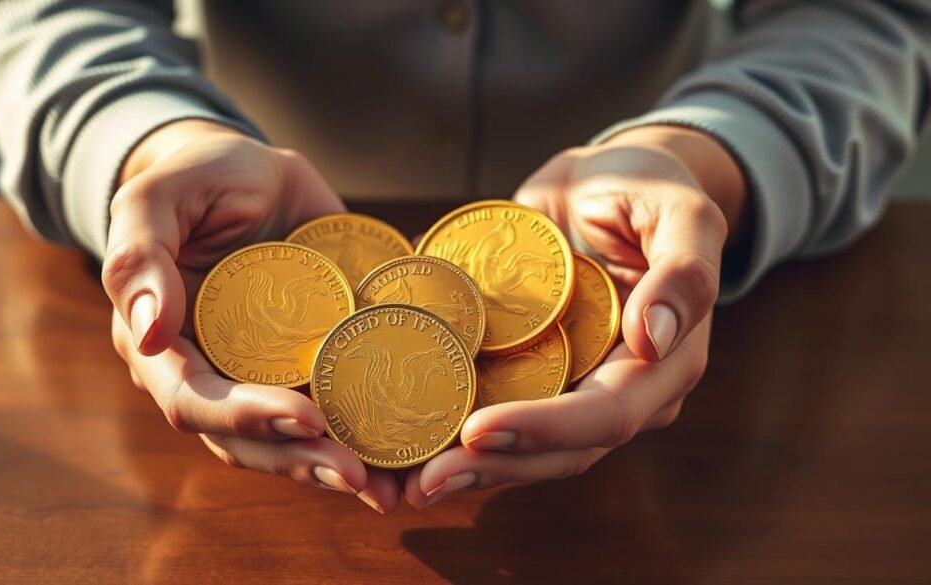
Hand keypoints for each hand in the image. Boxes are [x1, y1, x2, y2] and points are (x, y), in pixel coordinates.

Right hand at [103, 119, 398, 512]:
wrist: (248, 172)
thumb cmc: (195, 177)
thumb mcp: (156, 197)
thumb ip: (138, 255)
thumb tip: (145, 333)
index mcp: (162, 343)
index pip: (194, 398)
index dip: (246, 417)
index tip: (306, 419)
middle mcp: (209, 374)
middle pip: (246, 440)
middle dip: (301, 461)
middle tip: (358, 476)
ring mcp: (260, 377)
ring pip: (287, 444)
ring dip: (333, 469)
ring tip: (387, 490)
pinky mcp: (307, 366)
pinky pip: (330, 413)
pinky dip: (364, 441)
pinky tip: (404, 463)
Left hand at [404, 126, 748, 506]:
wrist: (605, 180)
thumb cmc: (648, 190)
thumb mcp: (680, 213)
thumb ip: (684, 272)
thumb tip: (654, 339)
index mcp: (664, 364)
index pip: (608, 412)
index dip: (545, 428)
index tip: (478, 431)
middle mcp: (621, 392)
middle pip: (561, 451)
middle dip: (494, 468)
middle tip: (425, 483)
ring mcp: (574, 390)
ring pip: (527, 450)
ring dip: (469, 471)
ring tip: (407, 484)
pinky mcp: (533, 378)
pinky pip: (498, 415)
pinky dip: (454, 435)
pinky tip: (405, 447)